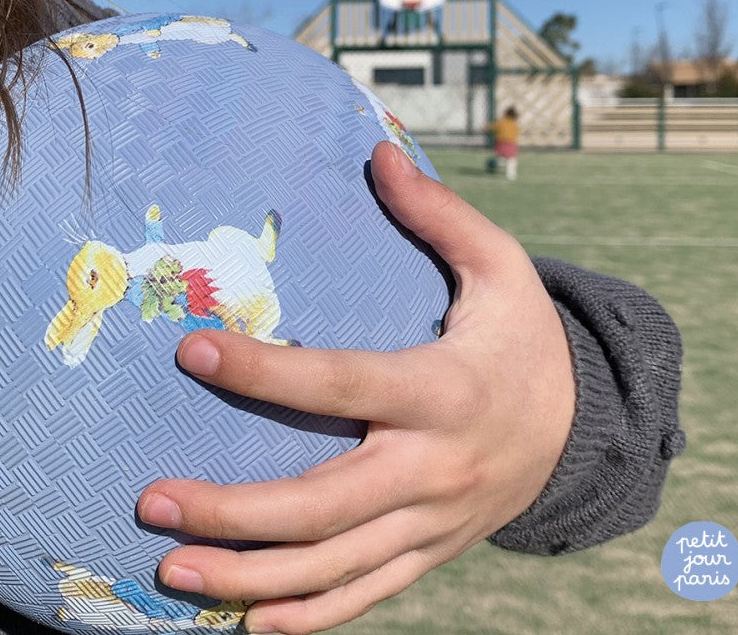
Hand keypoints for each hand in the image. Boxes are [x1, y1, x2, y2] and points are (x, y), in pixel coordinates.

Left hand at [137, 140, 574, 633]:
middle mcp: (435, 468)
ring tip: (172, 570)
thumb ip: (438, 213)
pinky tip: (247, 621)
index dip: (266, 372)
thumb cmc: (523, 339)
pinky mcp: (431, 552)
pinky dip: (306, 616)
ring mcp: (432, 523)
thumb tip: (377, 150)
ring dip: (249, 577)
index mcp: (446, 389)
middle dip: (233, 510)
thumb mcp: (502, 267)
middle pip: (323, 504)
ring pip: (333, 567)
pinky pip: (365, 596)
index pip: (342, 383)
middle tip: (153, 500)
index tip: (193, 347)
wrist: (584, 430)